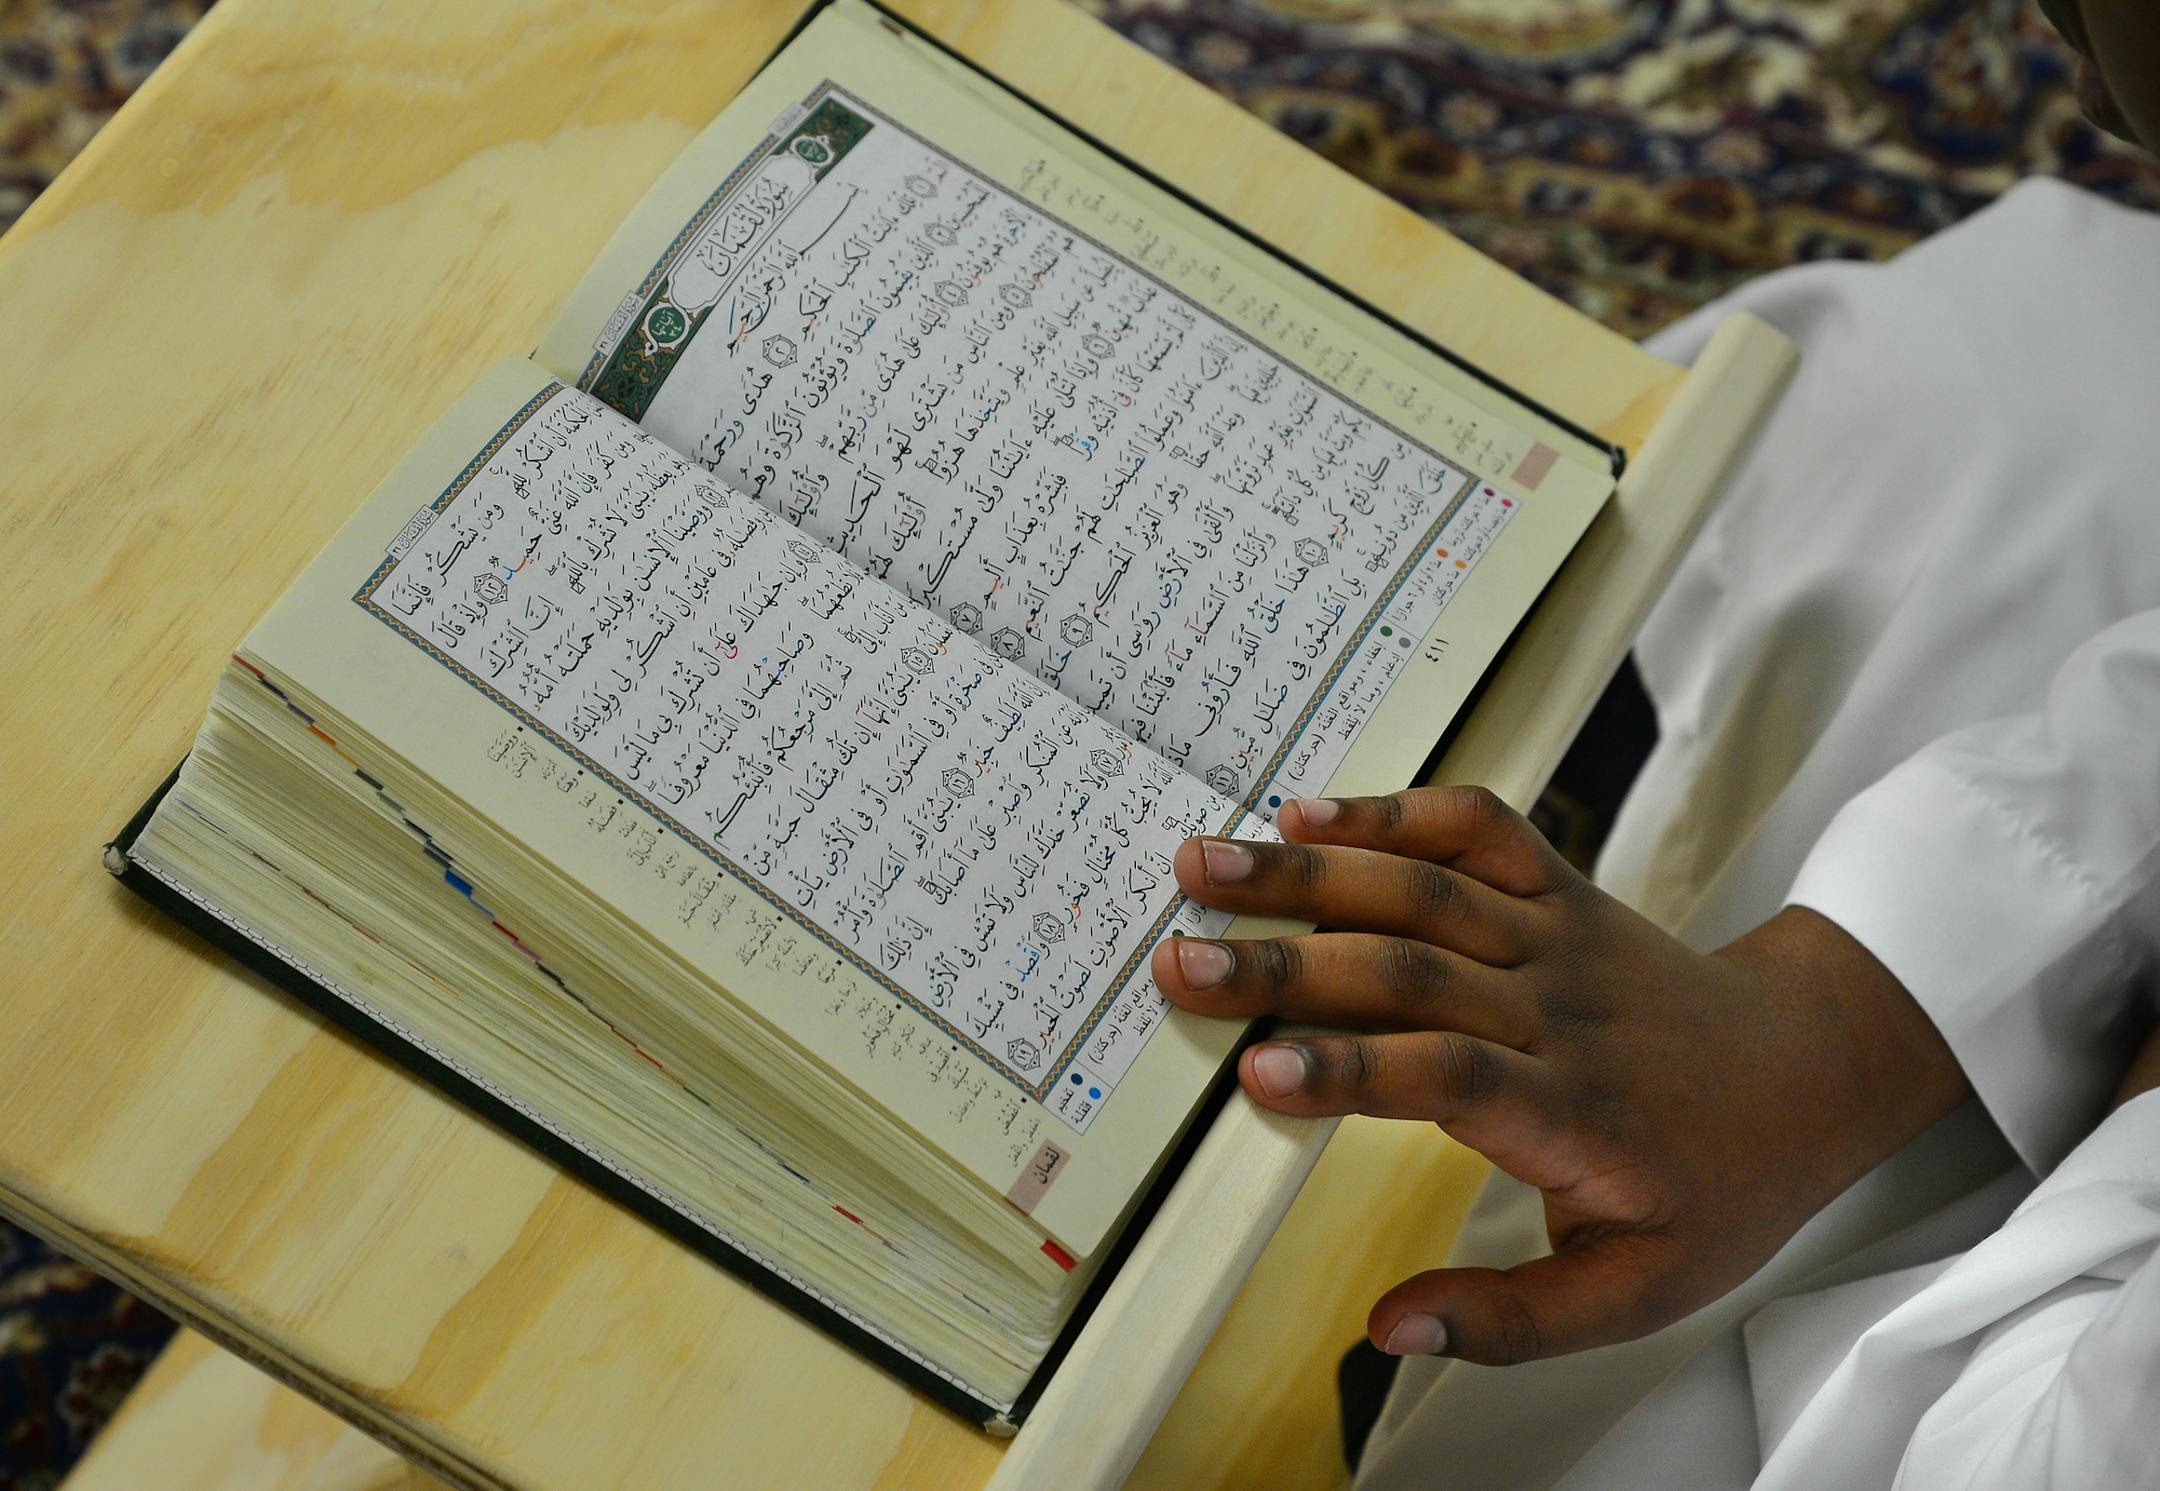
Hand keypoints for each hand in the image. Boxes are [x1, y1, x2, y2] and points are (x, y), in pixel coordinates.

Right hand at [1151, 787, 1970, 1365]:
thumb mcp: (1636, 1291)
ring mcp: (1557, 934)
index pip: (1451, 1078)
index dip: (1353, 1070)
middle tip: (1183, 967)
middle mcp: (1558, 1007)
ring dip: (1309, 873)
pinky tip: (1308, 813)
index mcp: (1573, 1112)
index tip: (1254, 1074)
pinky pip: (1480, 828)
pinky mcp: (1559, 888)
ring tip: (1204, 868)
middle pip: (1412, 970)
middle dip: (1287, 965)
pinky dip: (1396, 809)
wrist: (1808, 1070)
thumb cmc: (1715, 1187)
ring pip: (1425, 888)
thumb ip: (1514, 1319)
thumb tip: (1390, 1330)